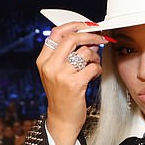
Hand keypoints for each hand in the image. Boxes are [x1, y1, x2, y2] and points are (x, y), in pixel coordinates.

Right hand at [36, 22, 110, 144]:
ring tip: (94, 64)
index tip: (88, 25)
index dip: (74, 25)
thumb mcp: (57, 72)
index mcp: (43, 60)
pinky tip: (94, 75)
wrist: (62, 118)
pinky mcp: (74, 84)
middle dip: (91, 36)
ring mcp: (61, 75)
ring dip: (96, 56)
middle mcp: (49, 66)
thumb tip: (88, 38)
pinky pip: (93, 67)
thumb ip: (66, 55)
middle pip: (72, 39)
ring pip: (85, 53)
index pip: (56, 33)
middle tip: (102, 39)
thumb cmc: (63, 94)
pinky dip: (98, 69)